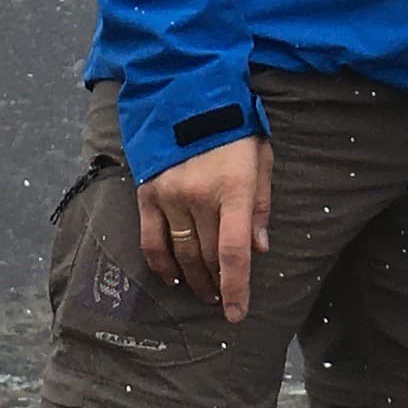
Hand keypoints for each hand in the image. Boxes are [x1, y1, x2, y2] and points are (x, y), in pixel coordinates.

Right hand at [136, 132, 272, 323]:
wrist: (186, 95)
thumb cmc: (232, 130)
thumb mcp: (259, 159)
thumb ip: (260, 205)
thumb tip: (259, 249)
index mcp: (233, 188)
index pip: (234, 252)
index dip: (237, 288)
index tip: (237, 313)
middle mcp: (199, 196)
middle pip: (208, 256)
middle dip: (218, 284)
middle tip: (223, 298)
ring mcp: (169, 196)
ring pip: (181, 253)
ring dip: (193, 279)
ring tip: (204, 291)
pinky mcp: (147, 194)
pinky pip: (151, 240)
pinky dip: (161, 264)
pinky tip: (172, 278)